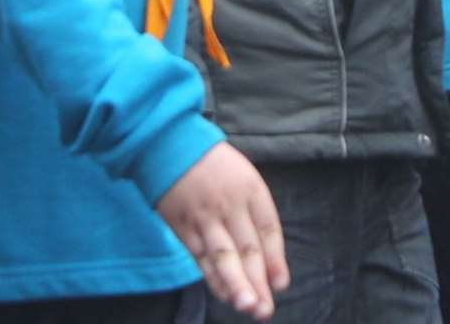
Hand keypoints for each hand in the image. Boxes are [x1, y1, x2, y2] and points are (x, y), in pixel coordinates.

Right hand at [156, 142, 288, 319]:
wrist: (169, 142)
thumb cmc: (212, 163)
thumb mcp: (243, 176)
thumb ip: (254, 212)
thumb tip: (267, 254)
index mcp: (251, 189)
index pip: (269, 229)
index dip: (276, 259)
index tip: (281, 285)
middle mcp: (230, 204)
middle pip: (248, 248)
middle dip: (259, 281)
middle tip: (265, 310)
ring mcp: (204, 216)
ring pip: (223, 256)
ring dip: (236, 284)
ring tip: (248, 306)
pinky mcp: (181, 225)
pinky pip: (199, 256)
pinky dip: (211, 277)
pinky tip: (223, 294)